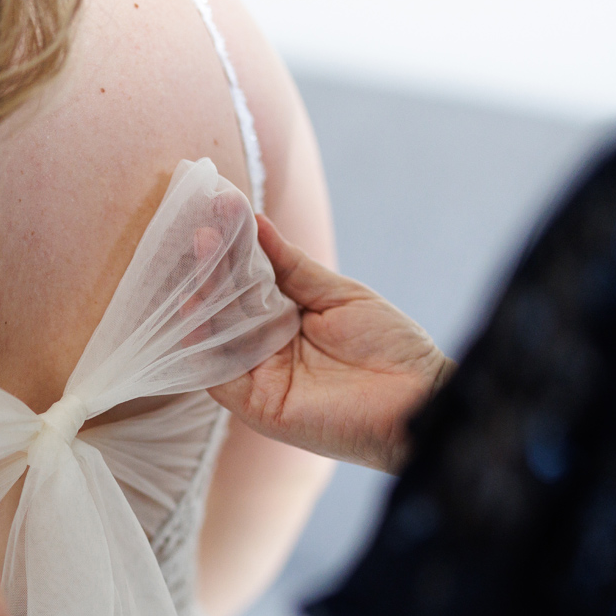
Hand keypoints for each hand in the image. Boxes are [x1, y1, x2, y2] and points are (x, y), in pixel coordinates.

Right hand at [211, 216, 453, 472]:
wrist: (419, 397)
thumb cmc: (391, 346)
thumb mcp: (340, 295)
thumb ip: (295, 268)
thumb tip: (258, 224)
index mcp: (287, 320)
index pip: (249, 282)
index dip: (235, 249)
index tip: (223, 211)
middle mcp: (266, 347)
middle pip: (227, 305)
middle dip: (214, 266)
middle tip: (204, 227)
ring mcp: (259, 376)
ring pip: (215, 335)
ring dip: (203, 295)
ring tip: (201, 252)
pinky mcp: (257, 404)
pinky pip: (216, 374)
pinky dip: (201, 343)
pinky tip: (195, 308)